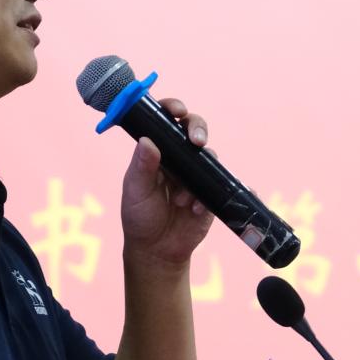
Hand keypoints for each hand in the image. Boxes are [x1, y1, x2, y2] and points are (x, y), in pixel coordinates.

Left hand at [119, 97, 217, 271]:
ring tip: (181, 200)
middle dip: (198, 129)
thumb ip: (141, 167)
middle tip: (197, 141)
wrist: (157, 251)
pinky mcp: (212, 194)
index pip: (167, 121)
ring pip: (209, 157)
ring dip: (198, 174)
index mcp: (158, 152)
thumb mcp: (135, 192)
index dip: (173, 108)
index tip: (177, 110)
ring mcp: (198, 175)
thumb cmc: (140, 218)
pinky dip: (213, 194)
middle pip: (195, 130)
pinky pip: (224, 185)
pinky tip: (199, 209)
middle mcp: (179, 159)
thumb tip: (147, 140)